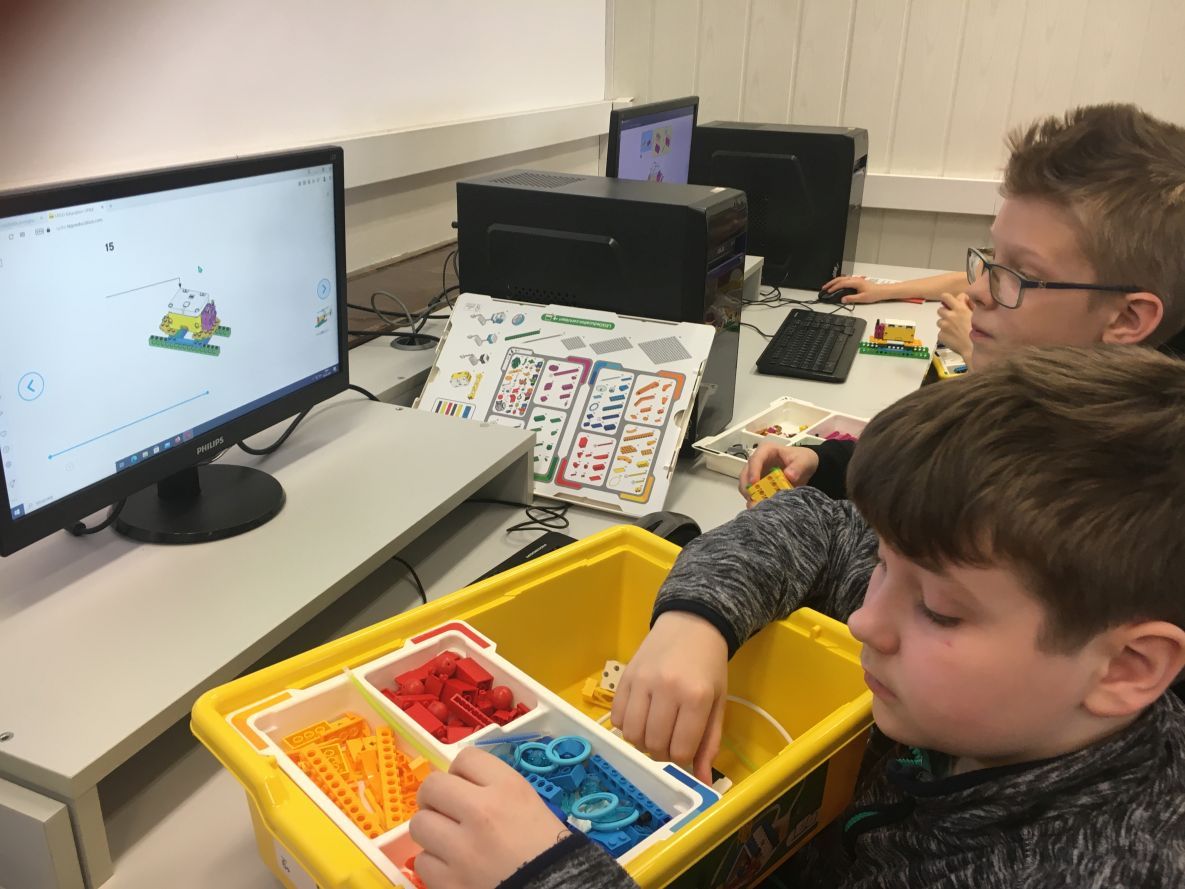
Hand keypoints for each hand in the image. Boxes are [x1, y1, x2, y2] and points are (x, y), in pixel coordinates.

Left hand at [411, 746, 568, 888]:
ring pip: (419, 824)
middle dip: (435, 797)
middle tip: (443, 810)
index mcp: (507, 788)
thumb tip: (458, 785)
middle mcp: (481, 812)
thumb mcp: (528, 803)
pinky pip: (423, 861)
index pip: (466, 758)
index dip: (461, 772)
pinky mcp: (449, 882)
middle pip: (432, 786)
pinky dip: (435, 864)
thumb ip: (493, 788)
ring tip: (448, 841)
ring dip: (431, 830)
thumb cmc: (546, 847)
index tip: (464, 785)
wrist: (555, 888)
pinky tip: (453, 867)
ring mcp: (462, 849)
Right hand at [611, 611, 728, 783]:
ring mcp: (642, 681)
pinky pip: (616, 717)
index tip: (684, 749)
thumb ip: (709, 743)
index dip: (681, 758)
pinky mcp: (625, 676)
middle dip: (661, 753)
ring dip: (642, 742)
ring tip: (653, 731)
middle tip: (668, 741)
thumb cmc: (709, 666)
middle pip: (654, 745)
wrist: (691, 624)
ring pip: (631, 734)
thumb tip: (702, 782)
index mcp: (696, 697)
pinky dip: (625, 726)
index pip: (681, 750)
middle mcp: (667, 689)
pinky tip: (639, 717)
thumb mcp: (717, 703)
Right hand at [738, 443, 818, 503]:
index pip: (755, 459)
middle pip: (745, 474)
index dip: (753, 471)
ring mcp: (756, 475)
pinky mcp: (759, 486)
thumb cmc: (802, 459)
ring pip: (746, 486)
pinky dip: (756, 501)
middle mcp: (757, 462)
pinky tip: (762, 507)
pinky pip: (753, 494)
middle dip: (747, 487)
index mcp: (766, 451)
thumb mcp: (804, 460)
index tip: (754, 483)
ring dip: (750, 496)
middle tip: (753, 499)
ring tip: (758, 506)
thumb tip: (788, 476)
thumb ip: (798, 467)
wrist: (805, 468)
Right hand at [821, 275, 892, 303]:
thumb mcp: (862, 298)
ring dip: (834, 282)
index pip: (841, 284)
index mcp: (855, 282)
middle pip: (840, 279)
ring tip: (827, 286)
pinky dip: (838, 282)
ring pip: (842, 278)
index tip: (828, 291)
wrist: (881, 291)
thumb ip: (851, 299)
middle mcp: (855, 279)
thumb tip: (843, 299)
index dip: (833, 287)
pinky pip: (845, 279)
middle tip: (824, 288)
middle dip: (831, 283)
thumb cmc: (874, 294)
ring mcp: (855, 279)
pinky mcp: (856, 281)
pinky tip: (836, 285)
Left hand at [936, 291, 972, 358]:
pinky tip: (953, 338)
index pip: (945, 297)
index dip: (946, 298)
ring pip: (939, 322)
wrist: (975, 348)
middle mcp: (950, 316)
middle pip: (940, 310)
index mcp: (959, 308)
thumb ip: (968, 304)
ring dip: (945, 324)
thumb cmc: (980, 331)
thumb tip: (962, 298)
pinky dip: (945, 335)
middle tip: (953, 319)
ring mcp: (944, 326)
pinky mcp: (941, 336)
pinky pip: (940, 333)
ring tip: (954, 330)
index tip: (948, 302)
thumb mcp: (977, 313)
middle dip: (945, 313)